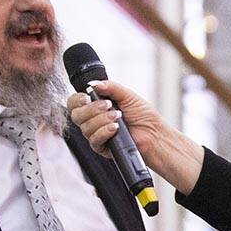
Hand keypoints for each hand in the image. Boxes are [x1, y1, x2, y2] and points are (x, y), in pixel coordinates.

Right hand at [66, 80, 203, 193]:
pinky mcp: (102, 147)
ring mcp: (97, 134)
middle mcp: (94, 120)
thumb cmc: (144, 116)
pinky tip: (115, 128)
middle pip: (76, 115)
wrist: (155, 134)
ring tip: (118, 117)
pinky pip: (94, 140)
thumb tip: (93, 83)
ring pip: (85, 128)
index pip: (75, 103)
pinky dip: (104, 131)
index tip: (87, 97)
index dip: (77, 100)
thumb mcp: (127, 95)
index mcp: (96, 106)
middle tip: (108, 106)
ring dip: (101, 120)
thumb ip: (110, 87)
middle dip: (91, 109)